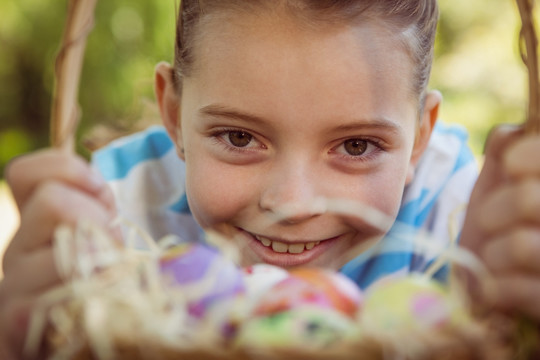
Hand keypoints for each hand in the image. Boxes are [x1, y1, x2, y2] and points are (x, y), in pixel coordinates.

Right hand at [0, 149, 115, 357]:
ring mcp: (14, 287)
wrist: (96, 343)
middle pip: (51, 201)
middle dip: (97, 217)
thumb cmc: (104, 285)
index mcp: (35, 225)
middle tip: (114, 247)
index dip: (68, 169)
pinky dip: (97, 290)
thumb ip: (96, 208)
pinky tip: (103, 303)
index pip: (26, 174)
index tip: (101, 192)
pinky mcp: (19, 323)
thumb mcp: (102, 237)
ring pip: (63, 244)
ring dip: (104, 258)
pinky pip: (60, 290)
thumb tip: (100, 183)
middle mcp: (16, 251)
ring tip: (114, 279)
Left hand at [460, 126, 539, 319]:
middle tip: (487, 222)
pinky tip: (495, 289)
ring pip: (524, 245)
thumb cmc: (498, 227)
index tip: (513, 166)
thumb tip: (516, 132)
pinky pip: (527, 292)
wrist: (487, 287)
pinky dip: (498, 288)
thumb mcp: (499, 180)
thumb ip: (510, 147)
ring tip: (491, 259)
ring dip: (493, 252)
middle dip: (495, 210)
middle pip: (530, 199)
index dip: (530, 157)